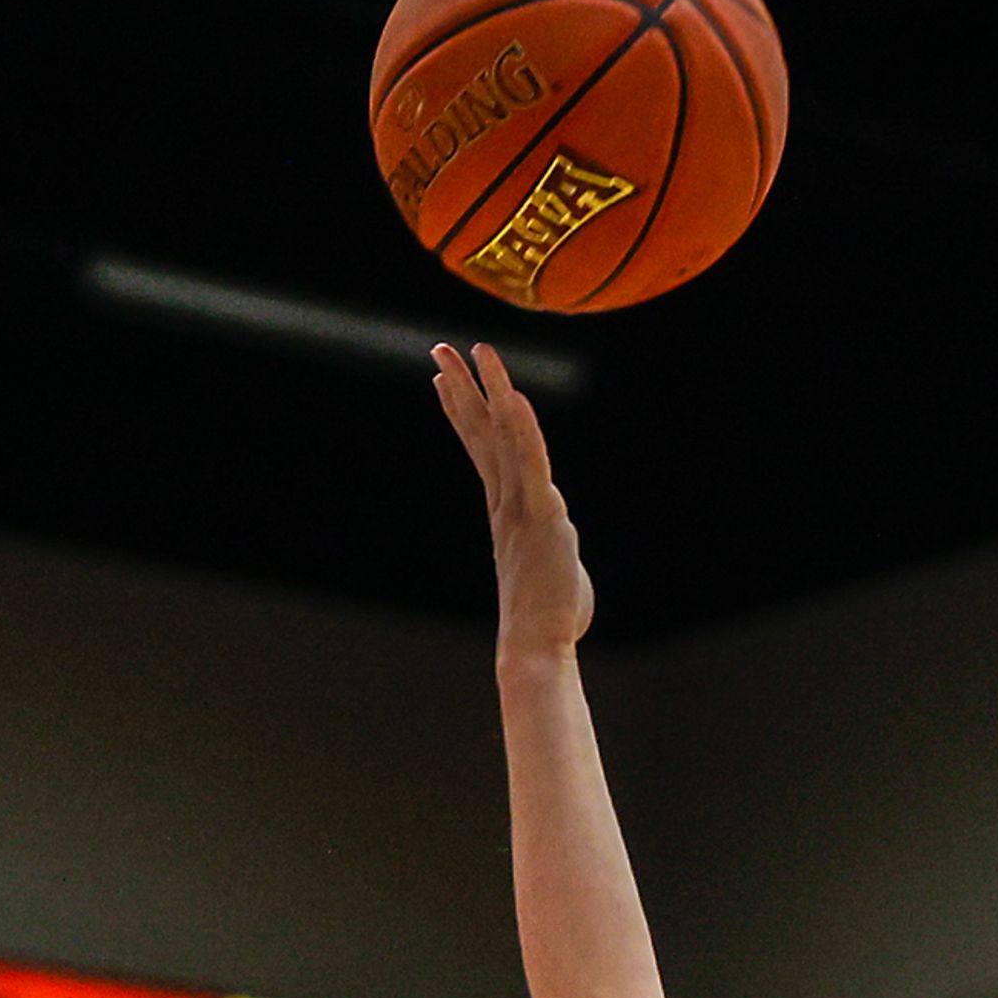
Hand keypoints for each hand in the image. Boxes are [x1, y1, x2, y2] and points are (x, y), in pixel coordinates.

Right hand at [430, 341, 594, 658]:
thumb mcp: (550, 570)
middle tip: (440, 351)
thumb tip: (557, 551)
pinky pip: (532, 462)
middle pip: (481, 432)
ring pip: (503, 436)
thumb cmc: (549, 619)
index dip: (463, 413)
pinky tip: (513, 396)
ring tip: (473, 352)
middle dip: (461, 388)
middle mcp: (505, 501)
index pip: (482, 450)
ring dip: (489, 390)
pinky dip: (524, 428)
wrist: (537, 646)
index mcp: (506, 510)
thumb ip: (551, 548)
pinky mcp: (540, 515)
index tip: (443, 382)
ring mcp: (520, 505)